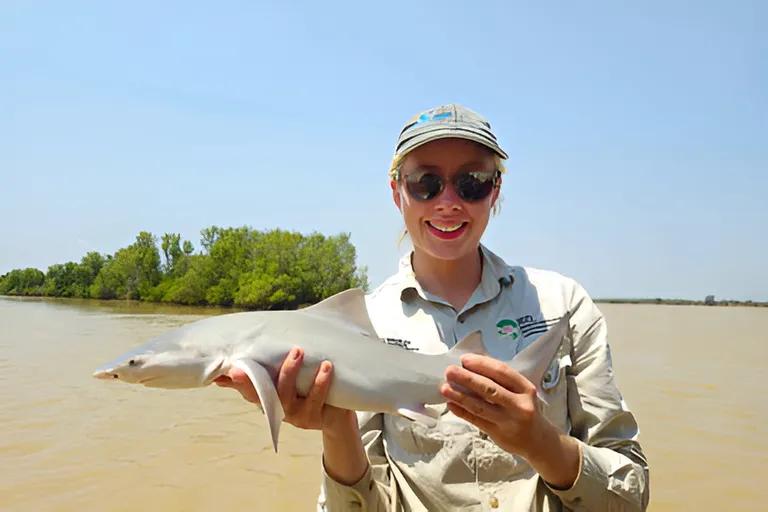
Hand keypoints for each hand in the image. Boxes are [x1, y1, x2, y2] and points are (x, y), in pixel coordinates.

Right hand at [215, 347, 355, 431]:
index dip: (237, 382)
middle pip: (263, 393)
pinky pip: (316, 399)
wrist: (336, 417)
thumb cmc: (307, 391)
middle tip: (250, 358)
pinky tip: (326, 366)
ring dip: (291, 371)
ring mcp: (296, 415)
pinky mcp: (315, 417)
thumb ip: (267, 370)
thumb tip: (232, 363)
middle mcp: (279, 408)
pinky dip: (320, 382)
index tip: (229, 369)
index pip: (248, 390)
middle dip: (255, 377)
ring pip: (288, 395)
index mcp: (269, 399)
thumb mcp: (287, 381)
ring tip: (298, 351)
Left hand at [440, 353, 579, 487]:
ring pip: (480, 406)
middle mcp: (519, 404)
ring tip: (444, 388)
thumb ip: (502, 380)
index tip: (464, 359)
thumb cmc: (525, 409)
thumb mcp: (521, 392)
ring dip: (460, 396)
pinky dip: (462, 412)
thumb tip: (472, 365)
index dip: (482, 364)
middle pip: (489, 389)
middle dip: (467, 378)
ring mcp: (509, 421)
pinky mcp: (499, 434)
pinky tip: (451, 405)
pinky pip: (476, 421)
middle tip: (449, 371)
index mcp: (525, 388)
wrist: (538, 440)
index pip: (502, 372)